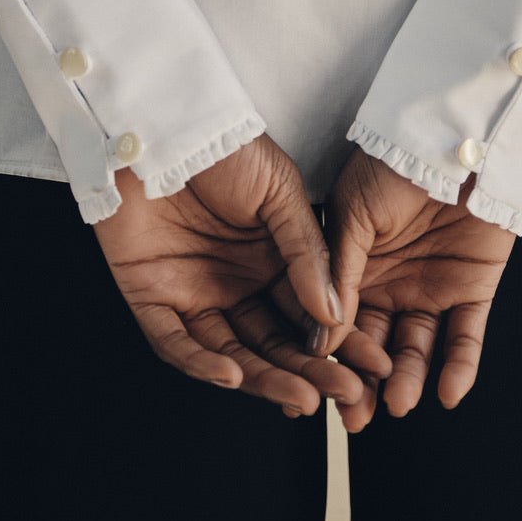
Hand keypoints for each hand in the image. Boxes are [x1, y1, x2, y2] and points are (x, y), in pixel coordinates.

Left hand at [93, 133, 372, 414]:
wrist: (167, 124)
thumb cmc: (226, 148)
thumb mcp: (280, 193)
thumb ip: (305, 251)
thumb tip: (335, 311)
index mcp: (270, 262)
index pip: (306, 315)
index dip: (338, 341)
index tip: (372, 364)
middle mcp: (234, 284)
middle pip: (273, 341)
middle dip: (308, 370)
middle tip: (343, 393)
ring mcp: (192, 293)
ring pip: (230, 351)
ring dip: (264, 378)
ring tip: (301, 396)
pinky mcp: (150, 297)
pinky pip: (174, 342)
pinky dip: (201, 363)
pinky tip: (233, 375)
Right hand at [326, 149, 515, 430]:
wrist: (453, 139)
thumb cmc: (391, 165)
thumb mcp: (352, 215)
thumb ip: (336, 272)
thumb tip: (317, 335)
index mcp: (353, 268)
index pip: (338, 323)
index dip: (329, 358)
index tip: (316, 390)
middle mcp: (388, 284)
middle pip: (375, 345)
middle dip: (365, 383)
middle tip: (356, 417)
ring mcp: (430, 287)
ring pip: (416, 348)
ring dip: (408, 378)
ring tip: (399, 404)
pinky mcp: (473, 289)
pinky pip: (466, 336)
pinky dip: (459, 366)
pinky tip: (447, 393)